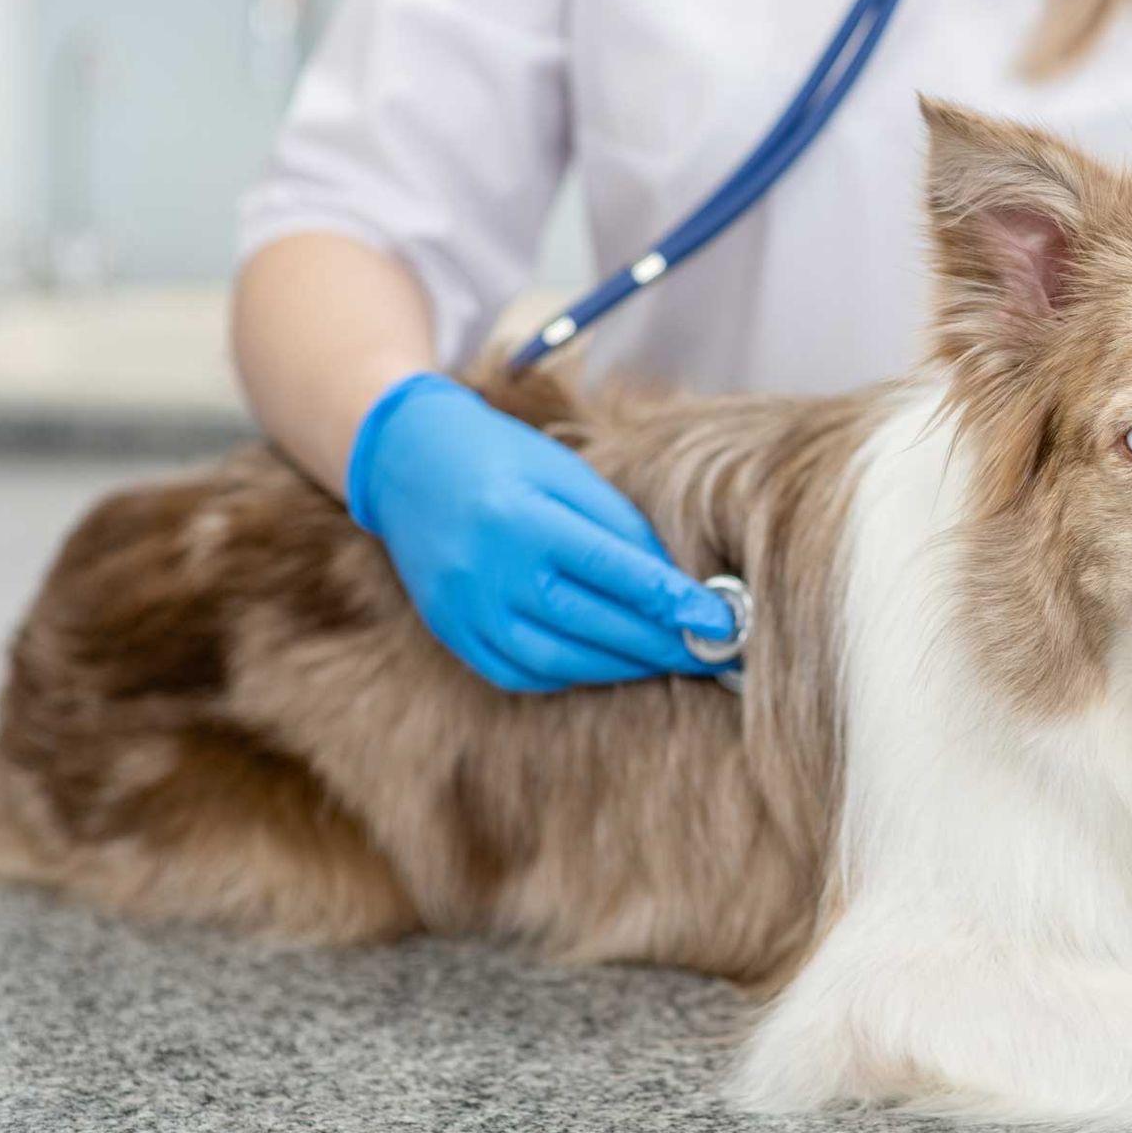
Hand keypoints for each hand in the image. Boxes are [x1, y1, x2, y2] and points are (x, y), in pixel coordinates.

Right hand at [347, 373, 733, 691]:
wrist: (406, 462)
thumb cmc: (504, 457)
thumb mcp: (568, 474)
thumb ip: (622, 530)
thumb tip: (680, 587)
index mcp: (525, 520)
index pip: (618, 574)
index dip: (676, 604)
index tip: (725, 622)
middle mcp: (491, 572)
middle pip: (594, 624)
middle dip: (664, 644)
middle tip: (715, 653)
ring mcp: (465, 610)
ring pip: (560, 662)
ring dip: (625, 667)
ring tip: (672, 658)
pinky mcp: (452, 632)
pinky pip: (521, 674)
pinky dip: (572, 675)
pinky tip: (609, 663)